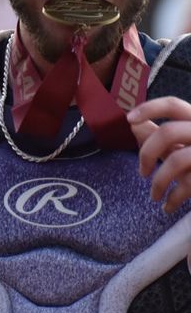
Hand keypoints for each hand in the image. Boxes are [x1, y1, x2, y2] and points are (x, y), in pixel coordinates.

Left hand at [127, 97, 190, 213]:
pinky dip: (173, 199)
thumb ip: (161, 137)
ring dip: (158, 182)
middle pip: (168, 132)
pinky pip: (188, 184)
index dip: (149, 109)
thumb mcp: (182, 146)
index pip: (173, 105)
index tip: (129, 119)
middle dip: (146, 154)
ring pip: (176, 160)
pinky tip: (167, 207)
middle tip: (142, 172)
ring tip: (154, 196)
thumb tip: (134, 125)